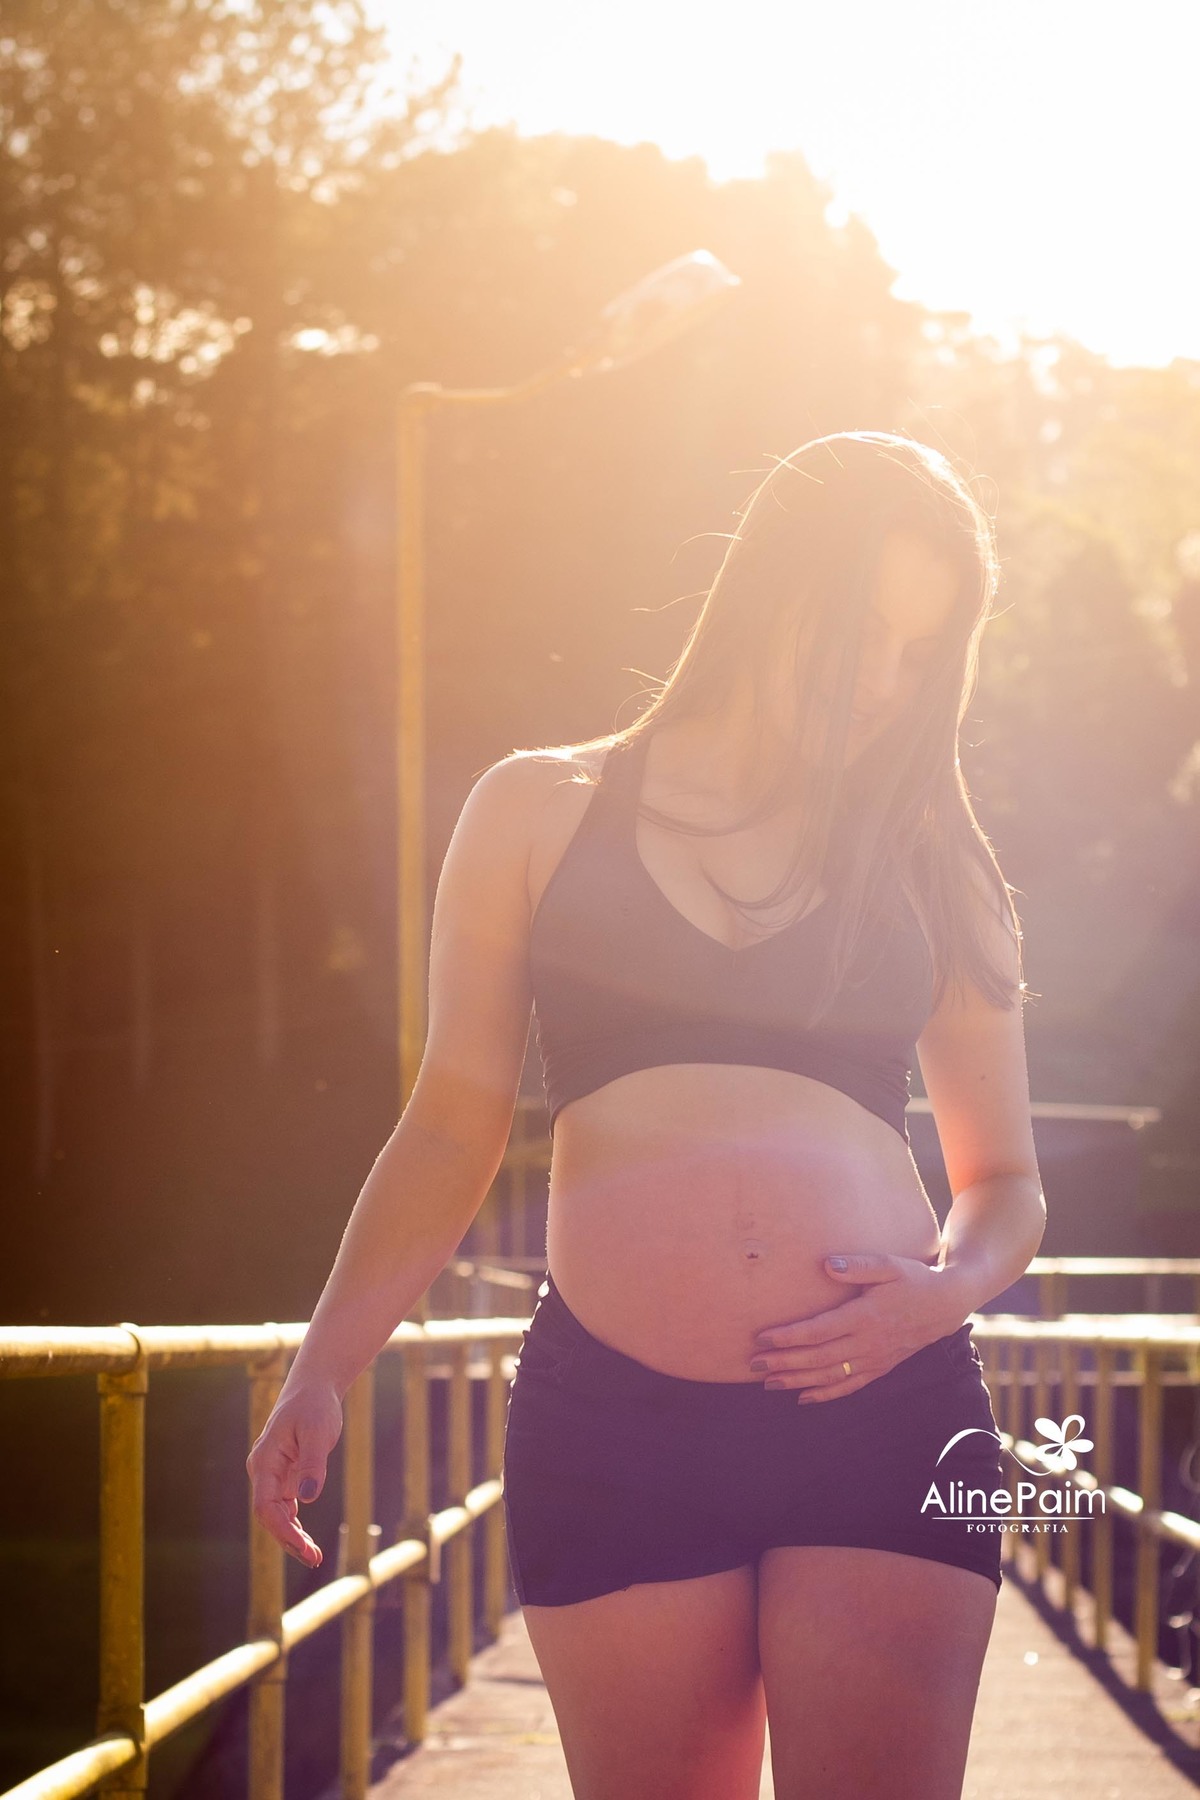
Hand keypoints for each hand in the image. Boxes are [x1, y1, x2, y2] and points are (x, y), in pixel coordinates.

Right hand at [246, 1380, 343, 1566]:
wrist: (314, 1387)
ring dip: (293, 1536)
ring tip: (314, 1556)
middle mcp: (264, 1471)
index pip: (266, 1506)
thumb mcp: (318, 1431)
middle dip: (289, 1540)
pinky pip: (285, 1506)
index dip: (282, 1530)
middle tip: (315, 1558)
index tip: (303, 1547)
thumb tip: (308, 1496)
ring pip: (277, 1514)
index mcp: (265, 1461)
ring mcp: (273, 1474)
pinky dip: (295, 1524)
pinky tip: (306, 1541)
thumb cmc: (315, 1406)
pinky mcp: (285, 1475)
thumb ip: (313, 1463)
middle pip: (270, 1515)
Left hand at [748, 1252, 965, 1403]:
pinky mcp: (880, 1368)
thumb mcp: (888, 1265)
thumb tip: (826, 1265)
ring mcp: (874, 1359)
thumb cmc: (912, 1279)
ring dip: (798, 1381)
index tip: (763, 1337)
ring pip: (830, 1376)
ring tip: (768, 1384)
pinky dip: (825, 1394)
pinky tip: (803, 1398)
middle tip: (754, 1365)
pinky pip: (849, 1386)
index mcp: (865, 1317)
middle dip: (784, 1362)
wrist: (945, 1304)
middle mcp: (868, 1343)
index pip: (820, 1331)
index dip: (790, 1336)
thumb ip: (857, 1265)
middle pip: (819, 1358)